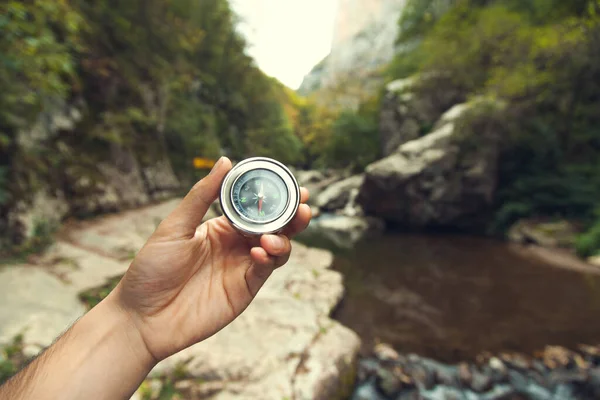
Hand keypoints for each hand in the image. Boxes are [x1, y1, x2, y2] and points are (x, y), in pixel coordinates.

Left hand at [112, 157, 310, 361]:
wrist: (142, 317)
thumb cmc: (152, 269)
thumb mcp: (176, 226)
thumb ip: (203, 195)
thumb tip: (225, 160)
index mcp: (222, 227)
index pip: (257, 208)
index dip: (277, 197)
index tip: (294, 186)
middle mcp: (236, 246)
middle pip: (275, 227)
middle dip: (293, 216)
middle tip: (303, 205)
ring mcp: (242, 268)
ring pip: (277, 249)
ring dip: (283, 239)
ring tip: (272, 237)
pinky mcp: (244, 290)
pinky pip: (265, 271)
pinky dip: (269, 259)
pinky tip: (260, 251)